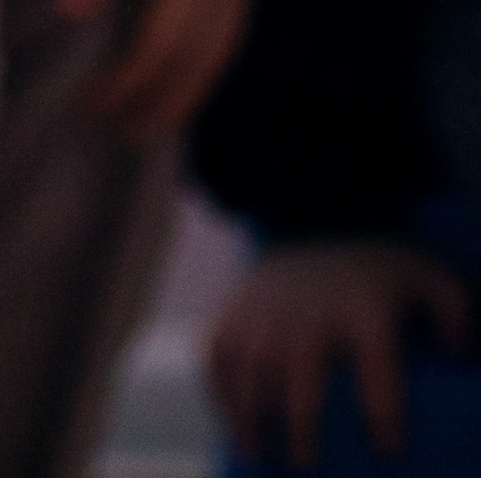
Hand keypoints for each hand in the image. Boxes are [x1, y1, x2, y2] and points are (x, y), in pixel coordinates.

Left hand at [55, 0, 267, 138]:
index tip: (91, 110)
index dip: (126, 84)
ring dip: (187, 88)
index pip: (160, 47)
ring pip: (219, 50)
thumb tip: (73, 13)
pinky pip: (226, 28)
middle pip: (200, 64)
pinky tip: (181, 58)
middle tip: (124, 135)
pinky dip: (202, 58)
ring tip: (153, 114)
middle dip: (163, 104)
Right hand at [210, 239, 467, 463]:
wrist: (313, 220)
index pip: (376, 361)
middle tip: (305, 465)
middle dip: (300, 422)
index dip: (382, 409)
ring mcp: (267, 307)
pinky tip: (235, 425)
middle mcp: (309, 308)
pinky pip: (217, 352)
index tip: (386, 447)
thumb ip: (453, 310)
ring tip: (260, 453)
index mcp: (363, 306)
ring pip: (251, 364)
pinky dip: (219, 391)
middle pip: (300, 369)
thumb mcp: (426, 278)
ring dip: (251, 413)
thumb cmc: (377, 275)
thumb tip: (457, 349)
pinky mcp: (235, 309)